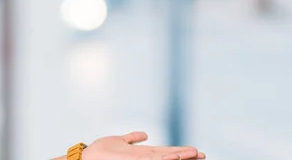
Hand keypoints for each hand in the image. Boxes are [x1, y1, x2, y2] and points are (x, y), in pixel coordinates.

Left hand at [82, 132, 205, 159]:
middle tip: (203, 155)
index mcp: (143, 153)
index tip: (195, 150)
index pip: (166, 151)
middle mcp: (145, 157)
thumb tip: (145, 134)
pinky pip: (153, 158)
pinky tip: (176, 155)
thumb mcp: (120, 141)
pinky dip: (166, 157)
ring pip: (165, 158)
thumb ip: (132, 138)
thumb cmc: (101, 151)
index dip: (180, 151)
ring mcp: (140, 159)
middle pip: (170, 155)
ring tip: (196, 155)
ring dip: (181, 156)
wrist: (88, 157)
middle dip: (186, 155)